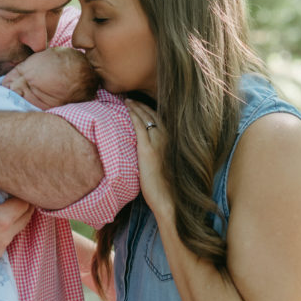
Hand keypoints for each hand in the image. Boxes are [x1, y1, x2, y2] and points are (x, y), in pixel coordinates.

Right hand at [0, 178, 34, 277]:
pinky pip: (5, 240)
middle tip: (13, 189)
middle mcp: (4, 238)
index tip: (15, 180)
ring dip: (15, 215)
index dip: (23, 189)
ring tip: (2, 202)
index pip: (25, 202)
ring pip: (16, 229)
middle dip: (24, 201)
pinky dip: (5, 228)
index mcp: (1, 221)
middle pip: (26, 216)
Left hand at [126, 99, 171, 216]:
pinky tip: (127, 108)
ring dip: (137, 106)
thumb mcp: (166, 169)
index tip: (141, 105)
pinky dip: (133, 115)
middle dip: (142, 105)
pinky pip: (139, 126)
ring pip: (146, 117)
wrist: (169, 201)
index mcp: (172, 143)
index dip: (150, 111)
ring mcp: (158, 143)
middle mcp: (167, 140)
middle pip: (154, 115)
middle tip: (132, 99)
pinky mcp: (147, 150)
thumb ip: (160, 158)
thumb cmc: (167, 190)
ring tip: (127, 100)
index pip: (160, 121)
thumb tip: (151, 157)